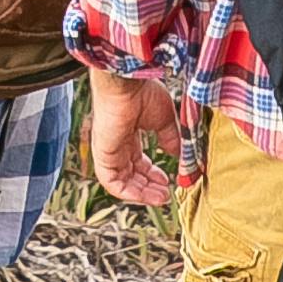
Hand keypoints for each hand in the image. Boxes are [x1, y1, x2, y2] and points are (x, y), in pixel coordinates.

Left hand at [89, 70, 180, 207]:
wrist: (128, 83)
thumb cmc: (143, 91)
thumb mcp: (164, 119)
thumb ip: (171, 139)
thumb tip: (180, 156)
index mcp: (128, 134)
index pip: (138, 161)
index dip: (153, 174)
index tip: (169, 180)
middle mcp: (117, 143)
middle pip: (131, 173)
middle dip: (149, 186)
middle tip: (166, 195)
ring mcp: (108, 150)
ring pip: (122, 181)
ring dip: (142, 192)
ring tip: (161, 198)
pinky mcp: (102, 154)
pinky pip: (111, 182)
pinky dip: (128, 192)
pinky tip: (146, 195)